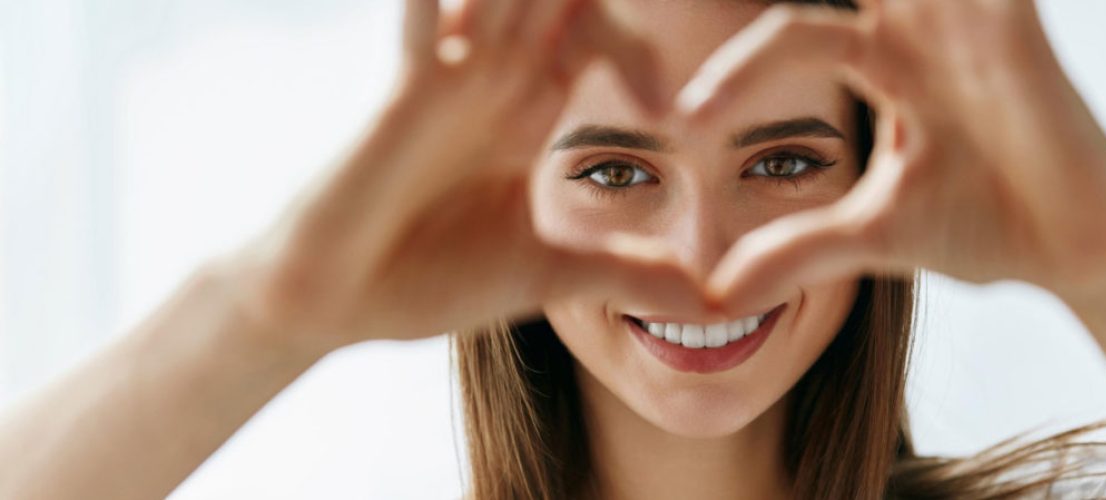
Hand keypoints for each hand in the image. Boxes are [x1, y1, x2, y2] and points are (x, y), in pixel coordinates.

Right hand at [220, 0, 708, 350]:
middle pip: (553, 0)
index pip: (595, 39)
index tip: (673, 104)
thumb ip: (626, 274)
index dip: (637, 50)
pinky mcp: (407, 95)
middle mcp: (493, 81)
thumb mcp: (550, 274)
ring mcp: (450, 80)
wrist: (342, 303)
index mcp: (528, 112)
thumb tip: (710, 304)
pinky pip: (425, 24)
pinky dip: (438, 4)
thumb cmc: (432, 280)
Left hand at [677, 0, 1105, 314]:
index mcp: (882, 60)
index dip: (739, 72)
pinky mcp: (1014, 24)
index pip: (793, 33)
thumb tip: (715, 298)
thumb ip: (796, 249)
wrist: (1075, 250)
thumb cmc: (981, 227)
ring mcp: (968, 22)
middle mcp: (920, 29)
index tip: (684, 122)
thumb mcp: (870, 235)